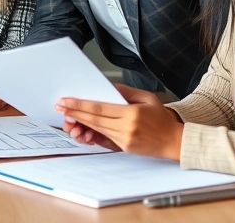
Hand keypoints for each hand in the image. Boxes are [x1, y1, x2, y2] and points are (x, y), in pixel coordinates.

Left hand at [55, 84, 183, 159]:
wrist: (175, 141)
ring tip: (67, 116)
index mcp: (132, 113)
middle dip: (75, 113)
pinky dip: (92, 132)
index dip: (80, 105)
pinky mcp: (124, 148)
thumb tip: (108, 87)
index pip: (100, 108)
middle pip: (94, 119)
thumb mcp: (147, 98)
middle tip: (60, 107)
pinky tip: (82, 127)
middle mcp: (126, 127)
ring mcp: (124, 139)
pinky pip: (104, 138)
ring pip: (97, 129)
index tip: (66, 100)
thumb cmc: (162, 118)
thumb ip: (126, 92)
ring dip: (80, 123)